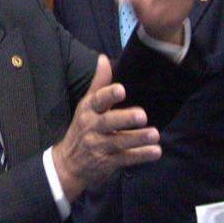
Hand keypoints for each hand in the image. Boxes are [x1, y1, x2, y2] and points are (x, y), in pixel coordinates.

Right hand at [51, 56, 161, 201]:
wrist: (68, 164)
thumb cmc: (82, 128)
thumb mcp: (86, 105)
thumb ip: (99, 83)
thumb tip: (103, 58)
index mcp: (88, 111)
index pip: (97, 101)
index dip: (108, 95)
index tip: (121, 89)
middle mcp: (92, 128)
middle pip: (108, 123)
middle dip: (125, 119)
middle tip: (142, 115)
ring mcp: (100, 146)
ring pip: (119, 142)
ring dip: (138, 139)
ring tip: (154, 134)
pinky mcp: (108, 162)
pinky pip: (126, 159)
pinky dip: (141, 156)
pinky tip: (155, 151)